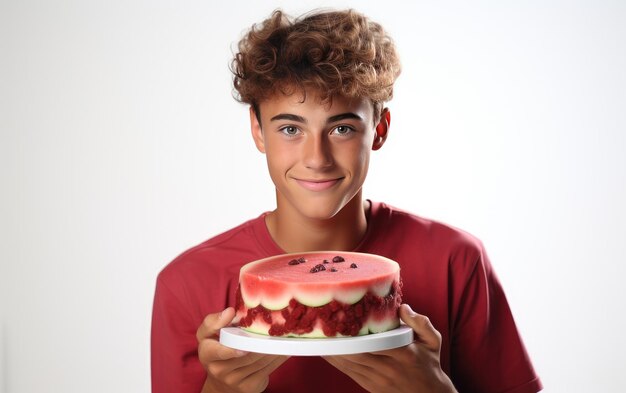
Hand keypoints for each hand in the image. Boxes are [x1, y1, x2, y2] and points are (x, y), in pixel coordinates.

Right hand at [196, 307, 289, 392]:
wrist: (221, 381)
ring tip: (284, 338)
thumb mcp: (207, 333)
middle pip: (246, 355)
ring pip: (258, 362)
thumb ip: (214, 321)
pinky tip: (284, 350)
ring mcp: (234, 380)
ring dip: (273, 350)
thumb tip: (230, 312)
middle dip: (262, 344)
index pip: (217, 352)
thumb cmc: (216, 348)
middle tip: (277, 332)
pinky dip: (277, 360)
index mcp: (207, 354)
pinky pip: (266, 371)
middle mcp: (219, 369)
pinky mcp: (249, 387)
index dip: (231, 350)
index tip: (244, 346)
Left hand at [323, 304, 456, 392]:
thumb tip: (402, 307)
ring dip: (332, 351)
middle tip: (320, 325)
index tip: (340, 318)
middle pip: (356, 352)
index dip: (354, 332)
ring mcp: (378, 379)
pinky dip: (336, 362)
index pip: (374, 341)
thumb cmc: (430, 365)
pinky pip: (349, 373)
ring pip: (349, 364)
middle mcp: (388, 367)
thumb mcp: (432, 341)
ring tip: (316, 337)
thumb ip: (420, 323)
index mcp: (403, 353)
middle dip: (337, 340)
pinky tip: (325, 353)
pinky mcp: (371, 387)